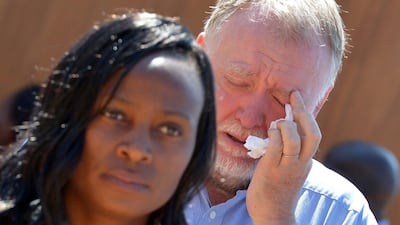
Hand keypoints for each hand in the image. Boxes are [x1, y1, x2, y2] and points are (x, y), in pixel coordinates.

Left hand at [246, 91, 319, 224]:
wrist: (273, 215)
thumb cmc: (278, 190)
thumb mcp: (290, 169)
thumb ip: (289, 151)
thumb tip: (281, 127)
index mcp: (306, 162)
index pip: (314, 134)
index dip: (307, 114)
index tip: (298, 98)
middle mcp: (300, 164)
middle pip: (312, 135)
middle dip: (303, 112)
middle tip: (293, 97)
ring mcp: (286, 168)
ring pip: (294, 140)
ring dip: (286, 125)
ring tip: (278, 123)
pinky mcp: (271, 171)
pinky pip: (276, 148)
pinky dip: (274, 135)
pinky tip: (270, 132)